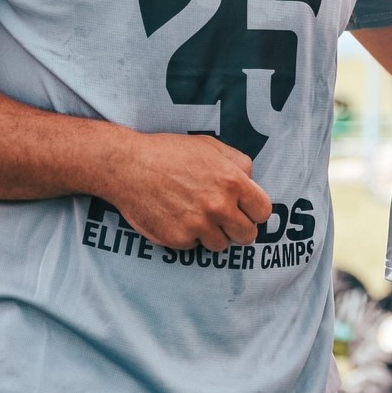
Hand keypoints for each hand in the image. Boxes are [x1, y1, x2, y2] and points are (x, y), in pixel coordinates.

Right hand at [101, 132, 272, 250]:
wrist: (128, 166)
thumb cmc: (169, 153)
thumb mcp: (211, 146)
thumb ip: (238, 163)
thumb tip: (252, 181)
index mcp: (232, 182)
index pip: (263, 211)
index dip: (255, 212)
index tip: (246, 211)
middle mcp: (218, 206)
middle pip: (247, 235)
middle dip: (239, 228)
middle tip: (226, 220)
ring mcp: (198, 225)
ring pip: (221, 245)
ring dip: (213, 235)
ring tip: (198, 217)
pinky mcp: (177, 239)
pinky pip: (194, 246)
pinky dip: (188, 237)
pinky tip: (177, 218)